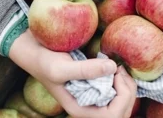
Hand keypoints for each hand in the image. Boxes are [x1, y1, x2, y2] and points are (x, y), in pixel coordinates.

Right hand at [9, 30, 137, 117]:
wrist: (34, 50)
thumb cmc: (44, 62)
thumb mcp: (61, 68)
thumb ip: (86, 70)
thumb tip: (113, 67)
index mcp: (80, 109)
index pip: (112, 115)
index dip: (122, 96)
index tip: (115, 73)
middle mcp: (88, 106)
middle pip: (122, 111)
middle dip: (128, 92)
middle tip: (120, 68)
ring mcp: (93, 96)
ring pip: (122, 102)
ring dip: (127, 86)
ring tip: (118, 68)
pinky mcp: (95, 85)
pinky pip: (117, 90)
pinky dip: (122, 80)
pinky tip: (115, 67)